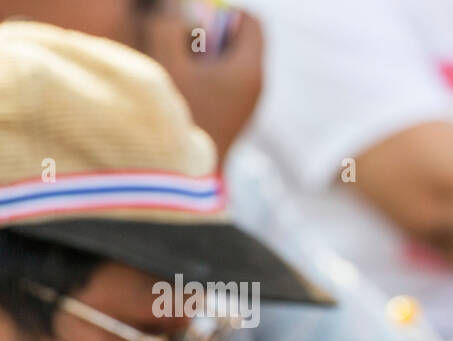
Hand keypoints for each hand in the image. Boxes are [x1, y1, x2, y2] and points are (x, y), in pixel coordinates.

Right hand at [139, 4, 263, 164]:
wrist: (183, 178)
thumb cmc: (175, 118)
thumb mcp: (164, 61)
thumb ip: (168, 26)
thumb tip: (176, 16)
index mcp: (250, 71)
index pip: (251, 22)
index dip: (221, 11)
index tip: (192, 22)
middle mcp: (255, 88)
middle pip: (236, 41)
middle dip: (206, 33)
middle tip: (179, 45)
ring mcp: (243, 105)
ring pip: (224, 63)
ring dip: (197, 56)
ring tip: (176, 70)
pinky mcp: (230, 118)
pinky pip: (218, 83)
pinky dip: (198, 77)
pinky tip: (179, 90)